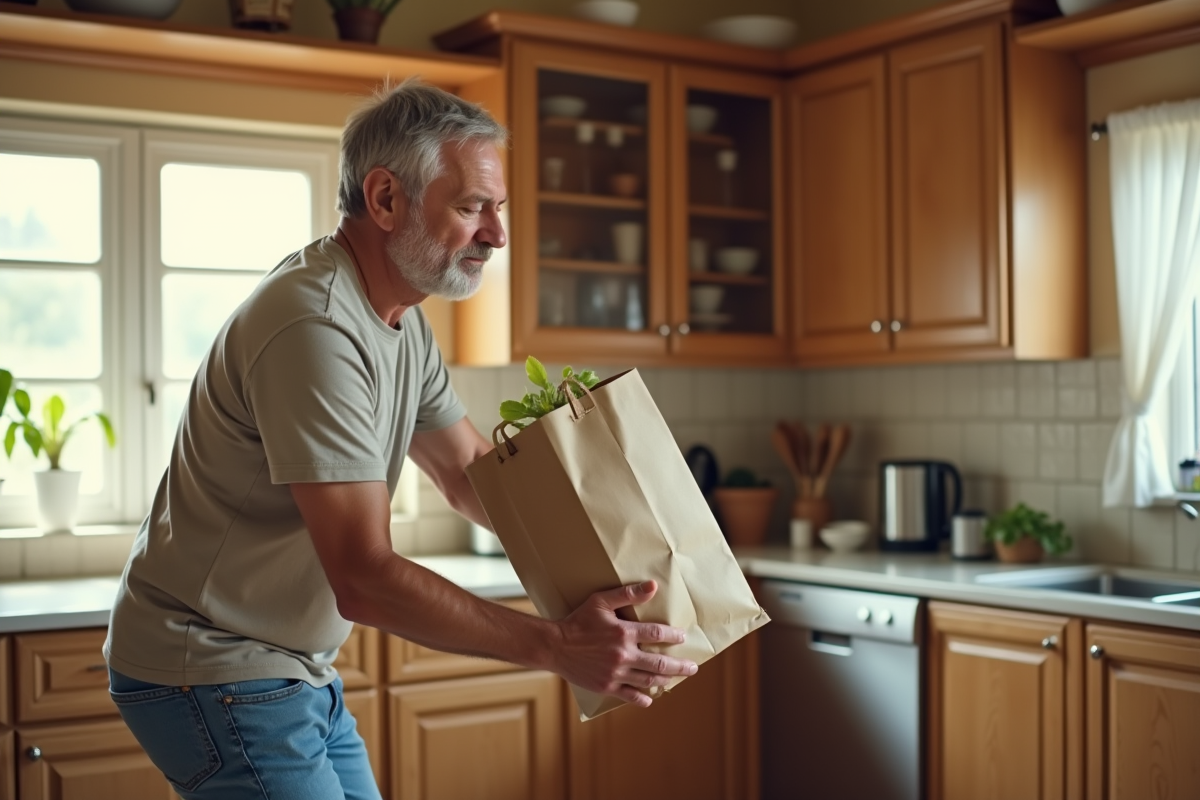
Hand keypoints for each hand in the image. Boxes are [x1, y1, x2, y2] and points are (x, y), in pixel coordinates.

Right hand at [553, 580, 696, 707]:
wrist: (555, 646)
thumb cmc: (578, 621)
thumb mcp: (600, 602)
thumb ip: (627, 594)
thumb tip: (653, 586)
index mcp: (623, 633)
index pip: (657, 635)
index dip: (673, 636)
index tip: (682, 637)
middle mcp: (623, 655)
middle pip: (659, 663)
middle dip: (679, 666)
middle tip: (692, 668)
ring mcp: (615, 674)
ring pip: (648, 680)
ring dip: (665, 680)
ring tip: (676, 679)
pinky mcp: (606, 687)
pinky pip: (629, 696)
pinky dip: (642, 698)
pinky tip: (650, 698)